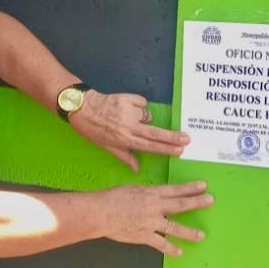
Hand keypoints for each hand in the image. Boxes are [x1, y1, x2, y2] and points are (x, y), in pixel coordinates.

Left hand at [70, 91, 190, 171]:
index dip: (166, 149)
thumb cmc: (92, 129)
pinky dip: (138, 105)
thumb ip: (124, 156)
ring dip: (144, 117)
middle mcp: (128, 126)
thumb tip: (137, 169)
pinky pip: (141, 103)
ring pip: (147, 115)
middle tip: (187, 138)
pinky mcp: (127, 98)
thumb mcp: (106, 146)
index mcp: (124, 139)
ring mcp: (128, 111)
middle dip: (173, 137)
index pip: (149, 146)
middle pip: (155, 133)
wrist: (80, 106)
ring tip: (130, 118)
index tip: (180, 150)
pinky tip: (128, 107)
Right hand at [101, 181, 212, 255]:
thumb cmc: (112, 198)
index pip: (175, 189)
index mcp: (152, 193)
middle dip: (197, 202)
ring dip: (190, 232)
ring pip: (175, 228)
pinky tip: (179, 252)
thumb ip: (146, 193)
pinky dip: (171, 249)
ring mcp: (151, 223)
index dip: (191, 188)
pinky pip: (161, 244)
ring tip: (201, 235)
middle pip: (180, 204)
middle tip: (210, 200)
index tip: (203, 186)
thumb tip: (155, 196)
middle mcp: (155, 207)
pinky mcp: (145, 236)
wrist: (101, 213)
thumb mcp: (132, 189)